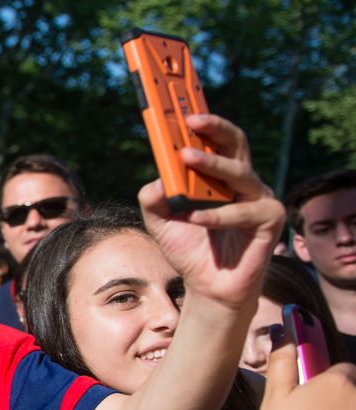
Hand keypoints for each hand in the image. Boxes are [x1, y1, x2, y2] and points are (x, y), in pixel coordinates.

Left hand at [139, 114, 284, 312]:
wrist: (207, 286)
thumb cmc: (189, 247)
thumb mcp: (160, 221)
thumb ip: (153, 199)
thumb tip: (156, 180)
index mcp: (220, 176)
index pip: (216, 140)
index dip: (204, 123)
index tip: (182, 109)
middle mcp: (243, 183)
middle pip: (236, 144)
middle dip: (214, 128)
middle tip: (190, 120)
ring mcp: (259, 200)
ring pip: (241, 174)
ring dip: (213, 164)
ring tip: (186, 158)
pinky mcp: (269, 221)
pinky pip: (246, 212)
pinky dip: (219, 215)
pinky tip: (196, 217)